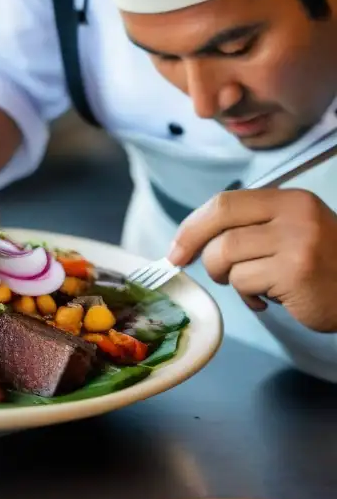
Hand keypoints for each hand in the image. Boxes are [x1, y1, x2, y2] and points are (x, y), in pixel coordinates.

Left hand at [168, 188, 336, 331]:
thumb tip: (191, 239)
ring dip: (226, 276)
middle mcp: (294, 213)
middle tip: (183, 263)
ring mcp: (296, 240)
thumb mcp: (291, 233)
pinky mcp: (295, 270)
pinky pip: (243, 281)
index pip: (225, 202)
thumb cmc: (320, 267)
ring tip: (250, 284)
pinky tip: (268, 299)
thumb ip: (250, 229)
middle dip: (193, 246)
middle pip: (219, 223)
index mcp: (289, 199)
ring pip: (224, 255)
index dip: (192, 225)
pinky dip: (246, 296)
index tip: (177, 247)